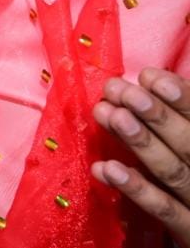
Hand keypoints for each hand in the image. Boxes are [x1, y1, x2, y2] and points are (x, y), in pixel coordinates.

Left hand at [91, 68, 189, 245]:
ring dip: (141, 143)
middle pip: (189, 143)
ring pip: (172, 172)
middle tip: (121, 91)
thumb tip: (146, 80)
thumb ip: (177, 118)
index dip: (182, 97)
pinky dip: (136, 188)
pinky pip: (164, 210)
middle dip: (155, 115)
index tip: (149, 76)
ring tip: (111, 116)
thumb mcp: (187, 141)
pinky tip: (106, 168)